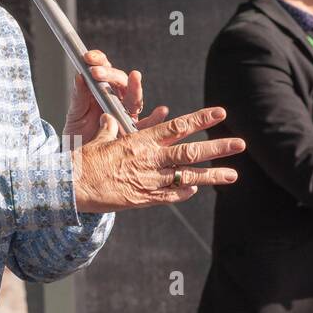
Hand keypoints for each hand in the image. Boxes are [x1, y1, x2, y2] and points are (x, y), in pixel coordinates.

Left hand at [62, 48, 168, 145]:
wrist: (78, 165)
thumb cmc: (77, 138)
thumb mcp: (75, 115)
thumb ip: (79, 97)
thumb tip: (80, 76)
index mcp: (100, 93)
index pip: (104, 71)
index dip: (99, 61)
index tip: (89, 58)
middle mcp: (116, 101)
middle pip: (120, 82)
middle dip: (110, 74)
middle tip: (98, 72)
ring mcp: (127, 115)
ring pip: (135, 99)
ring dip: (135, 88)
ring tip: (135, 77)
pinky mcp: (134, 132)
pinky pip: (148, 125)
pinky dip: (156, 119)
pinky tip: (160, 111)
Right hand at [72, 105, 244, 213]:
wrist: (73, 187)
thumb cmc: (84, 161)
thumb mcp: (98, 140)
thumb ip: (111, 130)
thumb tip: (112, 121)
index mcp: (141, 140)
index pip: (177, 127)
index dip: (200, 119)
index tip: (220, 113)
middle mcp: (150, 159)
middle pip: (190, 151)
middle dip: (217, 147)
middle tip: (239, 143)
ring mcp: (149, 180)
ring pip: (187, 176)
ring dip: (211, 175)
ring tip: (233, 174)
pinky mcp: (143, 199)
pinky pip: (169, 196)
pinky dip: (183, 193)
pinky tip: (195, 191)